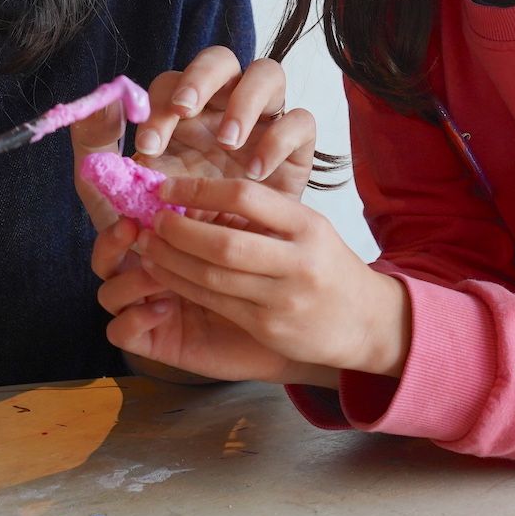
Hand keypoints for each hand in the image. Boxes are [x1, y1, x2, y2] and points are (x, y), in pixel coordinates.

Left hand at [69, 47, 317, 228]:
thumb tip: (97, 99)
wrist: (216, 272)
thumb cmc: (169, 226)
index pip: (172, 84)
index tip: (149, 146)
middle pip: (220, 60)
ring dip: (245, 100)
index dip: (160, 105)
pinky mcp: (296, 149)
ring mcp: (262, 123)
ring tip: (228, 141)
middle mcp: (222, 107)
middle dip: (201, 78)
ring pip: (267, 74)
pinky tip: (256, 172)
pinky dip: (280, 138)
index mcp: (182, 114)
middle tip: (187, 110)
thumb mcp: (122, 193)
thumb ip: (99, 148)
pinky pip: (300, 121)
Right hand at [91, 216, 299, 382]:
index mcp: (167, 249)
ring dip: (129, 278)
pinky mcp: (155, 343)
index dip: (128, 210)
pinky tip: (165, 308)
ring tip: (156, 271)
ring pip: (108, 294)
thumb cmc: (269, 283)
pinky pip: (121, 332)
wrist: (289, 333)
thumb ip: (218, 222)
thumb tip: (186, 198)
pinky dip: (135, 318)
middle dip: (112, 240)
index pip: (128, 228)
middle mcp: (150, 278)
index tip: (145, 198)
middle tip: (132, 228)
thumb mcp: (245, 244)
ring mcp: (149, 311)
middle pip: (105, 258)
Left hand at [119, 176, 410, 380]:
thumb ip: (265, 214)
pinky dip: (183, 286)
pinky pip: (215, 303)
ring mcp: (283, 299)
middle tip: (152, 220)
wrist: (366, 322)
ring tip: (148, 245)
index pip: (246, 197)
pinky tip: (165, 274)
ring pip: (213, 277)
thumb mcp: (309, 228)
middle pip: (224, 243)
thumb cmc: (327, 266)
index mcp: (308, 225)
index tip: (167, 188)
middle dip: (178, 231)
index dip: (200, 190)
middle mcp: (298, 261)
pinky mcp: (268, 327)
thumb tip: (198, 196)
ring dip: (171, 260)